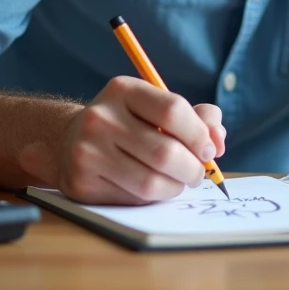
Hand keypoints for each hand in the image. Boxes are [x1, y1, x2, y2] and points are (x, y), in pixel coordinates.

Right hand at [56, 75, 226, 204]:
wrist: (70, 141)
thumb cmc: (129, 124)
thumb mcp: (157, 108)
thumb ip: (196, 118)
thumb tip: (218, 139)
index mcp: (123, 90)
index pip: (173, 111)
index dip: (200, 135)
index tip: (209, 150)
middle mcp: (101, 118)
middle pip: (165, 152)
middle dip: (192, 169)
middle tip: (197, 173)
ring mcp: (87, 151)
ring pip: (150, 182)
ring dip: (175, 187)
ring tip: (178, 182)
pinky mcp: (81, 182)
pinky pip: (132, 198)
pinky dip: (153, 198)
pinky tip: (153, 188)